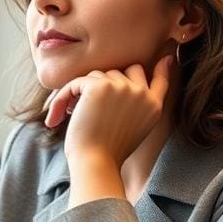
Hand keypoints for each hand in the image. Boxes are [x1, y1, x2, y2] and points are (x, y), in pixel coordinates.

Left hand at [46, 58, 172, 167]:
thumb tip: (130, 88)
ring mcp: (122, 87)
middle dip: (105, 83)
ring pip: (97, 76)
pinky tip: (56, 118)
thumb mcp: (133, 131)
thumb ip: (135, 108)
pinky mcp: (100, 86)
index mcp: (153, 107)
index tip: (166, 57)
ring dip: (80, 93)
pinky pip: (77, 82)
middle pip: (123, 71)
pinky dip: (63, 98)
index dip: (162, 68)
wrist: (96, 163)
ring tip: (69, 115)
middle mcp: (141, 94)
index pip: (160, 80)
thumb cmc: (107, 154)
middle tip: (86, 105)